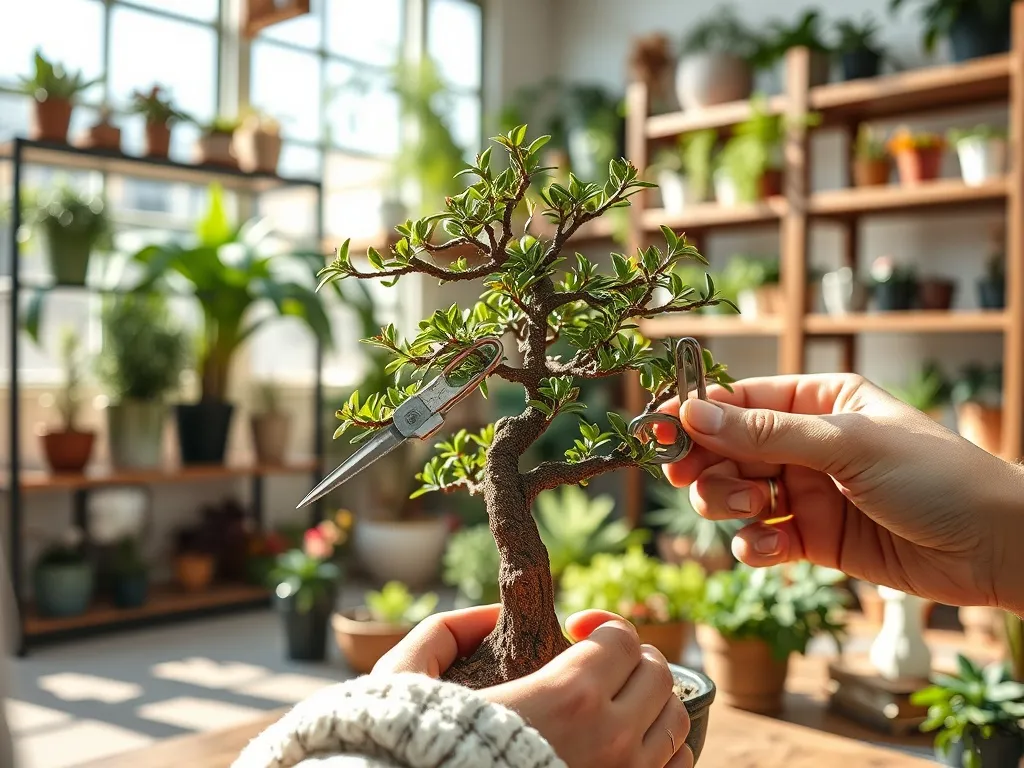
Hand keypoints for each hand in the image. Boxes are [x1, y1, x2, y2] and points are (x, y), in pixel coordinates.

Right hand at [374, 606, 691, 767]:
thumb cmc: (421, 754)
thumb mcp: (407, 682)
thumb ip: (443, 632)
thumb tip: (486, 616)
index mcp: (567, 696)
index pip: (623, 637)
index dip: (601, 626)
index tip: (575, 631)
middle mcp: (611, 738)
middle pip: (658, 673)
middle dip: (627, 659)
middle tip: (592, 666)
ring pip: (675, 720)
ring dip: (647, 702)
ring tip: (608, 704)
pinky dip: (661, 748)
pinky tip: (624, 742)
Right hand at [657, 373, 1023, 612]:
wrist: (994, 546)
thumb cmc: (935, 476)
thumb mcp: (847, 445)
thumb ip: (766, 432)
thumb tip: (693, 413)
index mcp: (818, 402)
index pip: (739, 401)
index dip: (695, 414)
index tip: (656, 430)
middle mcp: (807, 444)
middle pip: (727, 449)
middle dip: (708, 466)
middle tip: (690, 480)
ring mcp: (808, 492)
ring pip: (736, 494)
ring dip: (730, 505)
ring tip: (757, 510)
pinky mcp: (814, 539)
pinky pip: (761, 539)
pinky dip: (755, 546)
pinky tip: (771, 550)